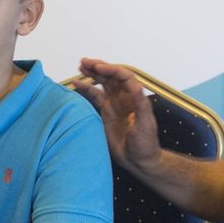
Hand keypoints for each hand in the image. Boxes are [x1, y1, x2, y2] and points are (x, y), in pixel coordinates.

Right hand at [76, 58, 161, 175]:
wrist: (139, 160)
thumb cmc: (146, 143)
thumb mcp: (145, 124)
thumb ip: (140, 105)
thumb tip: (135, 86)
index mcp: (135, 97)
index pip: (123, 76)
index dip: (111, 69)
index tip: (97, 68)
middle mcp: (124, 97)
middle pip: (111, 76)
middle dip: (99, 67)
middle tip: (84, 62)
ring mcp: (114, 104)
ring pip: (102, 84)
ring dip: (92, 74)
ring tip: (80, 66)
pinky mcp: (105, 113)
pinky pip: (95, 97)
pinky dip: (86, 89)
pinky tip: (77, 84)